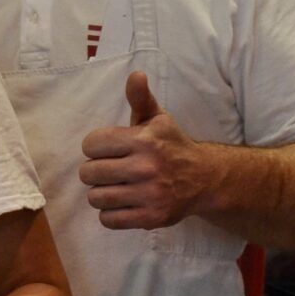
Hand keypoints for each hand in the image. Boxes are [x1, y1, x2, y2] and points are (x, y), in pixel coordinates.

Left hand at [77, 72, 206, 231]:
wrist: (205, 179)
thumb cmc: (172, 146)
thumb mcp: (157, 119)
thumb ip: (140, 98)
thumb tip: (136, 75)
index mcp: (144, 140)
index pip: (91, 144)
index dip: (95, 147)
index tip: (107, 149)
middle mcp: (146, 167)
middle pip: (89, 173)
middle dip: (94, 171)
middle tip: (108, 170)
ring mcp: (149, 195)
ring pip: (96, 198)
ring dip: (100, 193)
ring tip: (113, 187)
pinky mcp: (152, 218)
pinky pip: (109, 220)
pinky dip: (109, 214)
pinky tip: (121, 203)